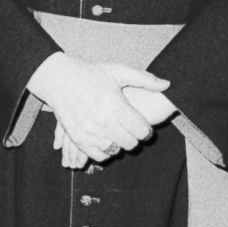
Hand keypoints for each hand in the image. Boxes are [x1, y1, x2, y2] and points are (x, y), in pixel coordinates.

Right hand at [27, 52, 167, 162]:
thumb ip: (145, 79)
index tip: (144, 127)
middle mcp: (103, 121)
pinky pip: (98, 155)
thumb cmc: (91, 73)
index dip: (146, 131)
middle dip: (135, 138)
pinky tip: (107, 140)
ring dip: (120, 145)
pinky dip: (105, 152)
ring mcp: (89, 131)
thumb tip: (168, 84)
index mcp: (115, 105)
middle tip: (132, 131)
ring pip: (115, 151)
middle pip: (130, 143)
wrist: (59, 78)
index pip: (141, 130)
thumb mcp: (118, 71)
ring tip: (119, 134)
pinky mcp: (78, 138)